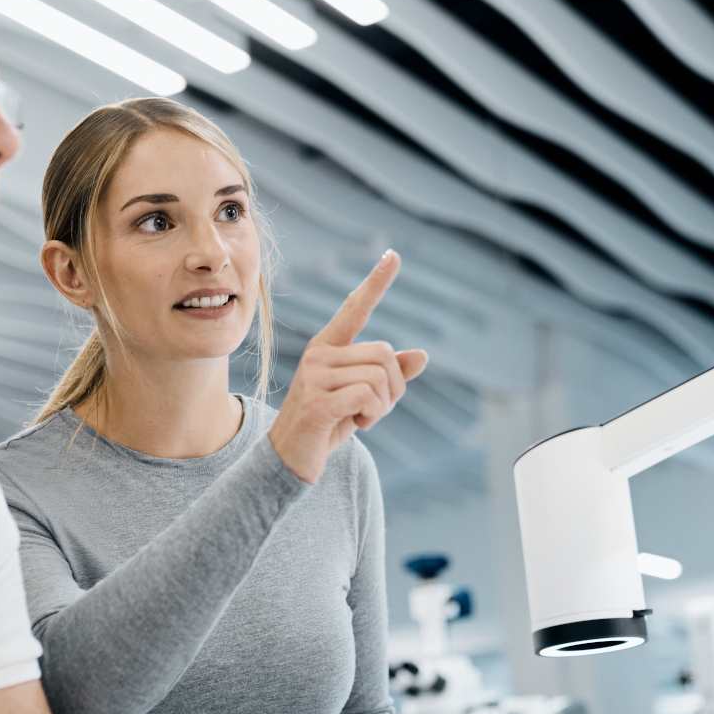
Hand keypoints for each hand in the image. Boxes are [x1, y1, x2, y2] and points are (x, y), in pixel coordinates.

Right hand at [268, 251, 427, 482]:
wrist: (292, 459)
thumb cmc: (329, 424)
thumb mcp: (363, 397)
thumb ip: (389, 376)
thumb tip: (422, 355)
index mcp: (328, 347)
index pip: (355, 308)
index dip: (376, 282)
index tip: (394, 254)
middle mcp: (319, 354)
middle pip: (384, 353)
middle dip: (394, 387)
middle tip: (376, 409)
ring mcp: (315, 377)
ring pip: (379, 377)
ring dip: (383, 406)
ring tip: (362, 418)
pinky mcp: (317, 402)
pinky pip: (367, 396)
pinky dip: (373, 415)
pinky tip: (356, 425)